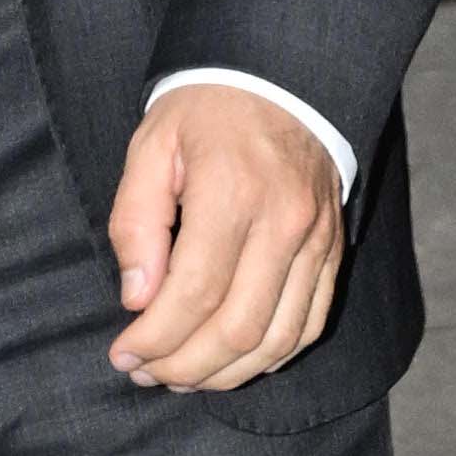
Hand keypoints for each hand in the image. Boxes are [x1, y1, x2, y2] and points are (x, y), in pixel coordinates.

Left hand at [106, 86, 347, 390]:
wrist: (285, 78)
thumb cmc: (207, 112)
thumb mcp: (152, 148)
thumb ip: (136, 223)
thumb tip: (137, 299)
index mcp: (232, 192)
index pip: (193, 293)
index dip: (154, 339)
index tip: (123, 354)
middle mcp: (283, 222)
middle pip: (237, 328)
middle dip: (184, 366)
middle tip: (144, 373)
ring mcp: (316, 240)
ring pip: (277, 339)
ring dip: (225, 374)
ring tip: (182, 378)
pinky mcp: (333, 250)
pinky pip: (308, 324)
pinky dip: (270, 357)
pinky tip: (233, 363)